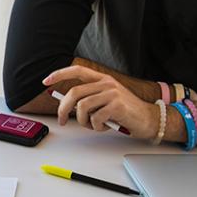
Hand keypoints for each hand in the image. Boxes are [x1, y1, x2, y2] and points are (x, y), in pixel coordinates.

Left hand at [44, 66, 158, 139]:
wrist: (150, 119)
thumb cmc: (125, 112)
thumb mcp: (106, 100)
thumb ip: (89, 99)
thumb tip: (66, 105)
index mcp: (102, 79)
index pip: (77, 71)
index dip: (60, 74)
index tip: (46, 81)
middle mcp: (106, 83)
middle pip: (74, 93)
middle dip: (63, 109)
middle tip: (61, 120)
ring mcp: (112, 93)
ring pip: (82, 107)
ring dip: (83, 121)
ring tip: (93, 125)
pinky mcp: (117, 105)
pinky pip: (95, 118)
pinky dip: (96, 126)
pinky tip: (105, 126)